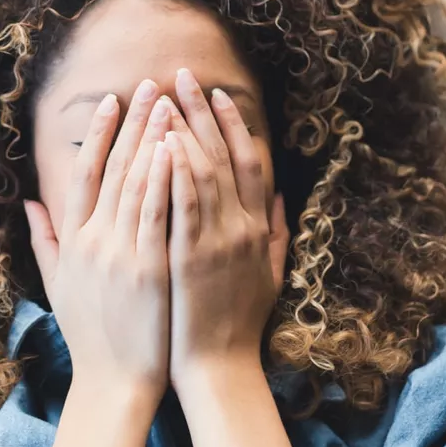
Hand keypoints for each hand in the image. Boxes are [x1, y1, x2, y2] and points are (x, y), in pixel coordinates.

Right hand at [25, 80, 172, 406]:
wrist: (114, 382)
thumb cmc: (90, 333)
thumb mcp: (58, 283)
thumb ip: (45, 239)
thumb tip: (29, 202)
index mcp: (74, 240)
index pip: (84, 173)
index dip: (98, 134)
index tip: (113, 101)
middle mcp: (93, 240)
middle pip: (114, 168)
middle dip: (133, 123)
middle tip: (150, 84)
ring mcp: (120, 253)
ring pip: (136, 183)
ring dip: (152, 138)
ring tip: (167, 102)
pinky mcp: (148, 269)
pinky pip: (156, 214)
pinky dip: (163, 179)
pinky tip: (173, 147)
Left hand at [160, 69, 287, 388]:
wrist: (221, 370)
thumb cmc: (239, 323)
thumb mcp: (271, 273)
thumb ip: (277, 231)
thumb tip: (282, 195)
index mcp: (258, 227)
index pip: (248, 161)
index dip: (233, 124)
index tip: (216, 93)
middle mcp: (243, 226)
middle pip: (223, 155)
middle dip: (201, 112)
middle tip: (182, 76)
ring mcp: (219, 241)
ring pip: (203, 172)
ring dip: (184, 130)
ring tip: (164, 98)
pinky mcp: (193, 258)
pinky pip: (185, 204)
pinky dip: (177, 171)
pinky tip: (163, 142)